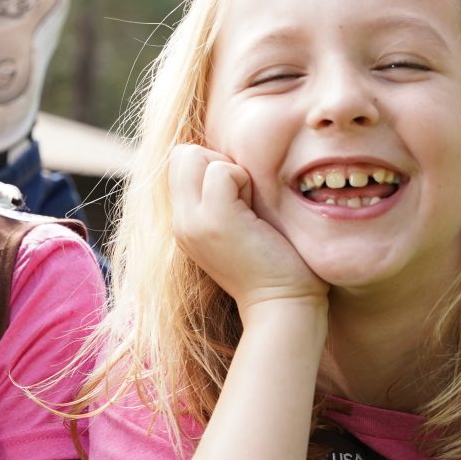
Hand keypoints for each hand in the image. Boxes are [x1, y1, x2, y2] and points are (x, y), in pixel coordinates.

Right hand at [168, 145, 325, 316]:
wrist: (281, 305)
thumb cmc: (273, 265)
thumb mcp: (236, 228)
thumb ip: (222, 199)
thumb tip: (227, 163)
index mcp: (184, 223)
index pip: (180, 163)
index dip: (210, 165)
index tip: (237, 198)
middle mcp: (180, 222)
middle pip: (181, 154)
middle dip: (216, 162)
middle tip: (243, 198)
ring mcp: (192, 221)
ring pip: (194, 156)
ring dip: (230, 171)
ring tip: (248, 207)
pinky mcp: (214, 220)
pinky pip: (220, 170)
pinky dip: (243, 178)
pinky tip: (255, 212)